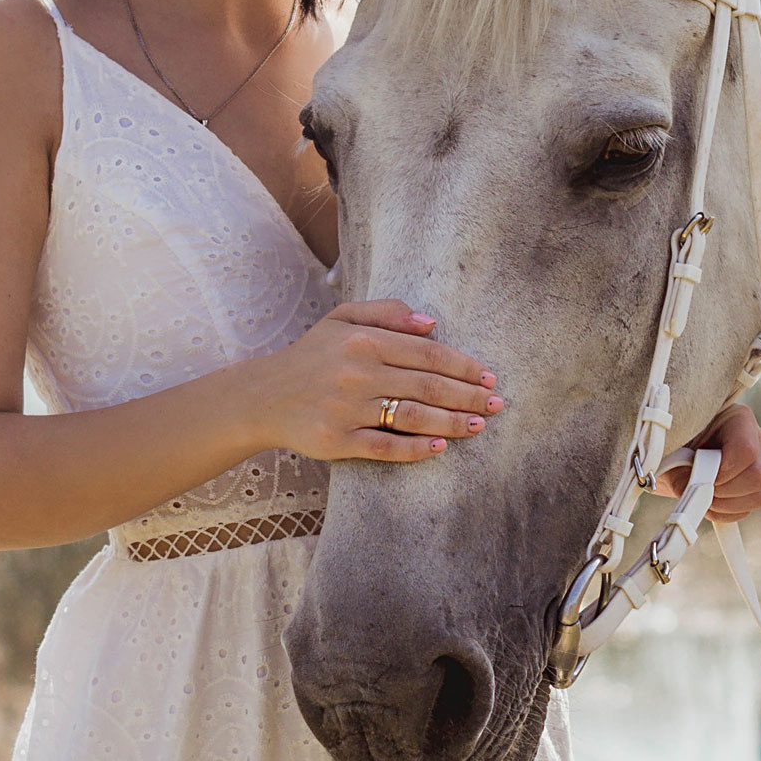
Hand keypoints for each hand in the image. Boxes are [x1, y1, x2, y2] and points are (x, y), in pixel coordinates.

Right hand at [246, 299, 503, 462]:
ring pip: (413, 417)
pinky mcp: (337, 441)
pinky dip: (416, 448)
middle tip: (496, 404)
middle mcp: (357, 373)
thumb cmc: (312, 355)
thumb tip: (432, 323)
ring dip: (452, 423)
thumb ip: (386, 313)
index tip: (488, 377)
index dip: (464, 367)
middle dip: (468, 397)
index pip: (428, 354)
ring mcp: (347, 409)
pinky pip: (386, 447)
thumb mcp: (342, 319)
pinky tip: (441, 447)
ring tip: (479, 426)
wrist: (263, 396)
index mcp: (363, 341)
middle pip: (428, 387)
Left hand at [657, 402, 760, 522]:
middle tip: (701, 489)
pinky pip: (748, 509)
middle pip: (758, 475)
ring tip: (701, 495)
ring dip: (724, 504)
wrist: (671, 451)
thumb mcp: (671, 452)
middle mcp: (754, 440)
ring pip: (758, 495)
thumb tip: (696, 496)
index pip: (746, 449)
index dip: (723, 471)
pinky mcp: (752, 487)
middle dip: (724, 491)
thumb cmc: (672, 443)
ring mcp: (757, 464)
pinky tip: (707, 503)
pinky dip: (723, 513)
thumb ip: (681, 472)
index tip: (701, 477)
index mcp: (738, 420)